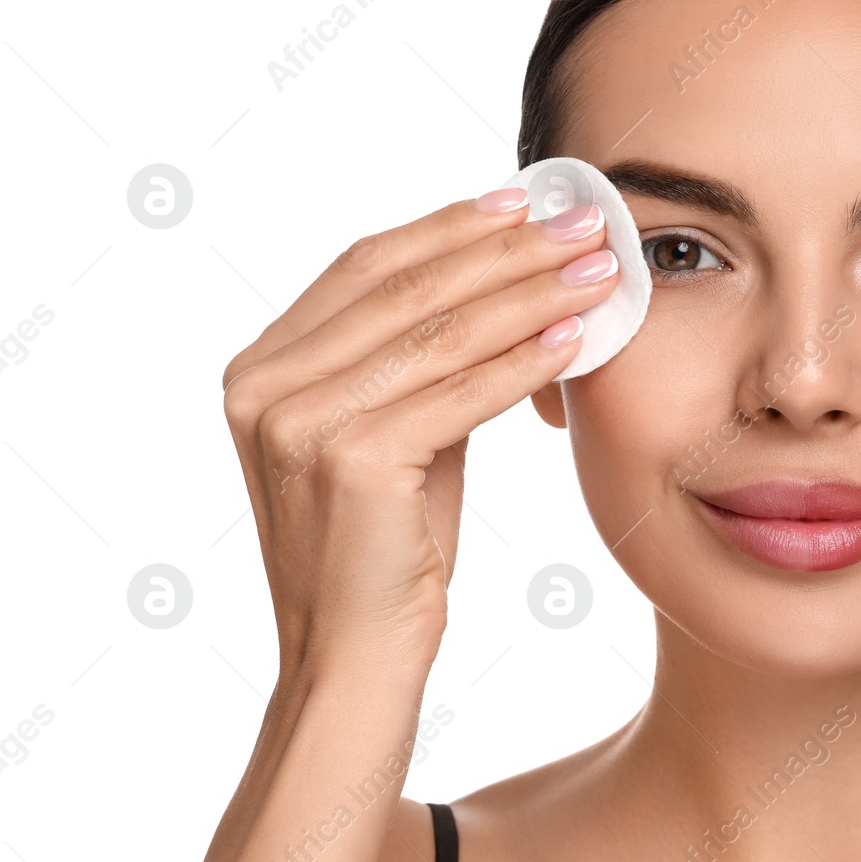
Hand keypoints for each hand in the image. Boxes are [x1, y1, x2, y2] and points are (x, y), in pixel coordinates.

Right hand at [219, 191, 616, 678]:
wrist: (353, 661)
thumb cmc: (383, 552)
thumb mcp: (392, 436)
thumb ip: (418, 363)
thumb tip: (503, 282)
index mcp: (261, 367)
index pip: (367, 266)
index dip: (450, 226)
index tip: (523, 200)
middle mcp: (263, 384)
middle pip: (408, 286)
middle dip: (507, 247)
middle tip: (584, 220)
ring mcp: (297, 421)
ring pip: (442, 331)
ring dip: (532, 292)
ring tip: (599, 269)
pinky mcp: (348, 459)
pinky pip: (462, 391)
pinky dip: (527, 359)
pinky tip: (578, 336)